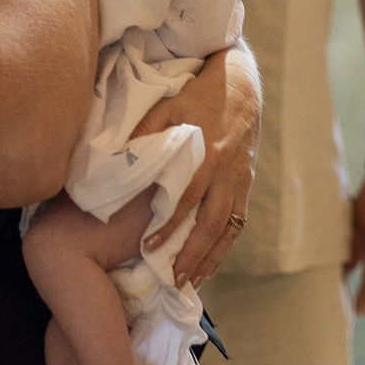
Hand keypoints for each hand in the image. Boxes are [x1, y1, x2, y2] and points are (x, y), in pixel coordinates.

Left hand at [145, 46, 259, 285]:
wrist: (241, 82)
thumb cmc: (199, 94)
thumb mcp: (168, 106)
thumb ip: (145, 132)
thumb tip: (117, 158)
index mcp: (207, 154)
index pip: (186, 199)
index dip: (168, 226)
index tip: (148, 248)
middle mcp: (226, 171)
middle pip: (212, 222)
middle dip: (194, 254)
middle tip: (176, 280)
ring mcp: (240, 178)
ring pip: (229, 227)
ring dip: (212, 257)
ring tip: (194, 282)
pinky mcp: (246, 181)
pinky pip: (239, 220)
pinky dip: (226, 243)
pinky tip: (212, 261)